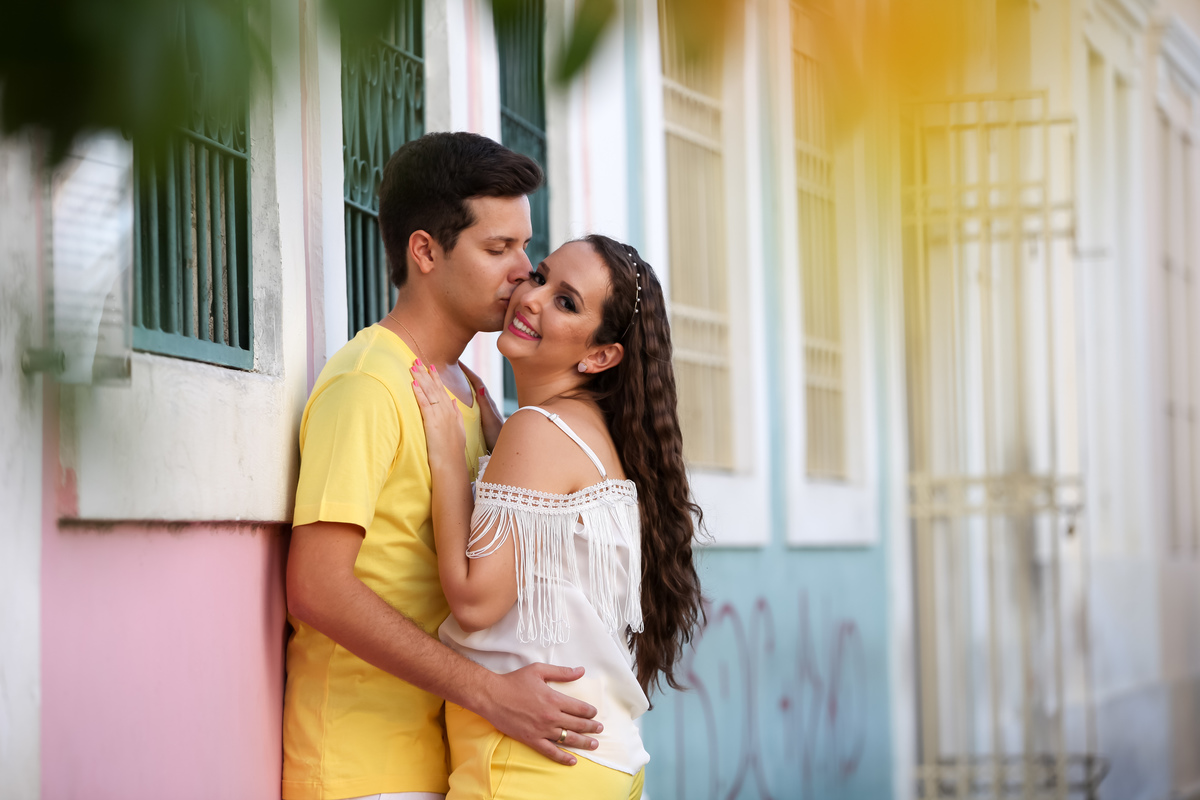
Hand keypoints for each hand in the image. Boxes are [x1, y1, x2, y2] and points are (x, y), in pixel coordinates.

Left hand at [411, 360, 466, 465]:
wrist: (451, 463)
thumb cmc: (453, 450)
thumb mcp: (458, 429)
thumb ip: (456, 414)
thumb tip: (452, 401)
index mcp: (451, 412)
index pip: (442, 390)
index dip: (436, 378)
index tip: (430, 366)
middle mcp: (446, 411)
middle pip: (435, 388)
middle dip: (425, 373)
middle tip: (417, 360)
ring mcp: (440, 416)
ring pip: (430, 393)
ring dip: (420, 379)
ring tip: (413, 367)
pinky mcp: (432, 422)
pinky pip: (425, 405)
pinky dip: (419, 393)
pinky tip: (413, 384)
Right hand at [461, 363, 503, 452]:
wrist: (505, 447)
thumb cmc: (497, 435)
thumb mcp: (489, 420)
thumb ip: (485, 405)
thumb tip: (480, 387)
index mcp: (487, 402)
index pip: (477, 382)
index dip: (468, 371)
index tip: (457, 361)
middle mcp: (487, 404)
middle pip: (475, 384)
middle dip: (466, 374)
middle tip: (454, 365)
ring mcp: (486, 410)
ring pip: (475, 392)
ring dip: (466, 383)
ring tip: (455, 377)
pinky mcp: (484, 417)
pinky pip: (474, 401)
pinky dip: (468, 395)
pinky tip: (463, 397)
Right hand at [480, 664, 601, 765]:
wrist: (492, 696)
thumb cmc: (514, 681)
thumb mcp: (539, 670)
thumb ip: (561, 672)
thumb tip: (580, 670)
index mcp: (554, 699)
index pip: (579, 708)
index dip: (590, 712)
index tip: (595, 713)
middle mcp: (551, 716)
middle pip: (577, 724)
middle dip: (591, 727)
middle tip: (600, 729)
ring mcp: (542, 730)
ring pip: (568, 739)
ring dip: (583, 742)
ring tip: (594, 744)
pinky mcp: (532, 739)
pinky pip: (551, 751)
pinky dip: (563, 757)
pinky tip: (572, 760)